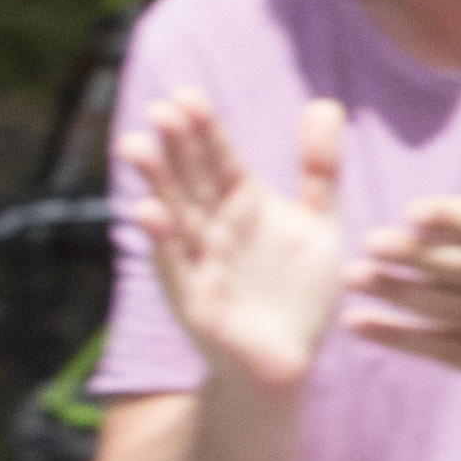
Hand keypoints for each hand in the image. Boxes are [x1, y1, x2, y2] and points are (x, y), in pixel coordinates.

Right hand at [117, 87, 347, 394]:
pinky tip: (147, 212)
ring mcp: (199, 263)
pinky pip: (176, 269)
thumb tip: (325, 103)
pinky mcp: (196, 303)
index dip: (205, 129)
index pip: (219, 157)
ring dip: (154, 184)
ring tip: (135, 146)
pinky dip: (162, 243)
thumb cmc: (299, 292)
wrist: (288, 364)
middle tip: (160, 111)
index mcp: (240, 202)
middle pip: (190, 180)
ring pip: (173, 217)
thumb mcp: (319, 224)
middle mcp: (213, 227)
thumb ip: (320, 169)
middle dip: (174, 147)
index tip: (188, 96)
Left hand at [344, 79, 460, 385]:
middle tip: (369, 243)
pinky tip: (355, 323)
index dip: (450, 219)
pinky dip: (395, 337)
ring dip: (396, 294)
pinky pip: (433, 347)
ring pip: (441, 308)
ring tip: (351, 277)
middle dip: (415, 258)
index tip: (414, 211)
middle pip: (458, 268)